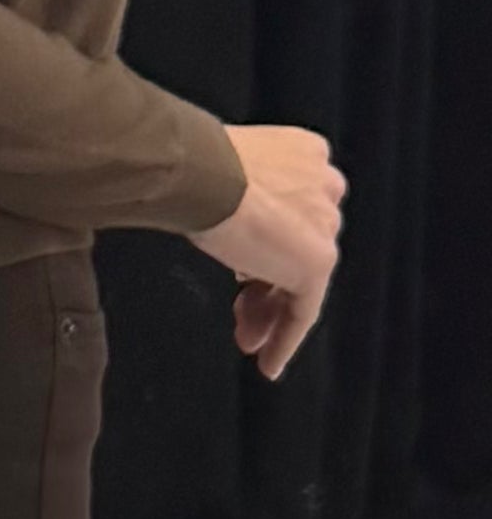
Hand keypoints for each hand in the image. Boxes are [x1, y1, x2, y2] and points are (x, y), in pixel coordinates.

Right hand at [191, 122, 345, 377]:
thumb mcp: (220, 171)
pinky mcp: (318, 261)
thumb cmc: (194, 164)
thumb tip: (222, 222)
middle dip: (267, 283)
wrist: (202, 172)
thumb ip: (237, 192)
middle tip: (241, 309)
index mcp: (306, 155)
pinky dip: (285, 338)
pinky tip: (267, 363)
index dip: (267, 242)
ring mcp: (324, 225)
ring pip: (301, 280)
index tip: (242, 270)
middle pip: (298, 245)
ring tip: (247, 342)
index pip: (294, 209)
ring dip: (271, 313)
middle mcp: (324, 186)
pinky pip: (304, 309)